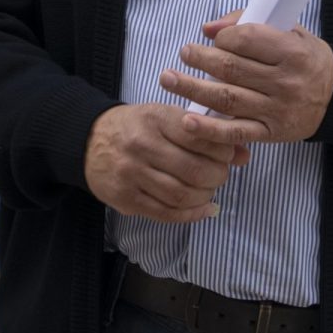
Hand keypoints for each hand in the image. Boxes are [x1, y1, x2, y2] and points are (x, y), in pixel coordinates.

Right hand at [82, 102, 250, 222]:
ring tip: (210, 190)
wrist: (88, 140)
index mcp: (155, 119)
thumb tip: (244, 154)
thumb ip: (204, 133)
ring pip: (181, 195)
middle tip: (222, 174)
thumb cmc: (136, 126)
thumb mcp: (166, 117)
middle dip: (218, 176)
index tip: (229, 153)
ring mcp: (132, 175)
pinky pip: (166, 214)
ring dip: (205, 196)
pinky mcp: (126, 199)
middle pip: (194, 170)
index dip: (223, 149)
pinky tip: (203, 209)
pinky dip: (191, 215)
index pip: (200, 137)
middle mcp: (142, 146)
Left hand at [161, 12, 332, 145]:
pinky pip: (235, 132)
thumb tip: (209, 28)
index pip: (245, 40)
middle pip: (231, 69)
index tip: (212, 38)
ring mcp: (277, 110)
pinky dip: (209, 129)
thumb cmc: (307, 60)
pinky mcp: (271, 133)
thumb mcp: (290, 32)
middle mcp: (285, 82)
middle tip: (184, 53)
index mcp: (291, 52)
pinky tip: (187, 121)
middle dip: (200, 59)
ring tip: (169, 79)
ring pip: (227, 99)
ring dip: (192, 89)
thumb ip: (249, 23)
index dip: (222, 38)